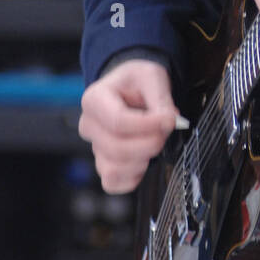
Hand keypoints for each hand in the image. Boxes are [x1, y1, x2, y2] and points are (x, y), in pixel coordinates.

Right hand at [78, 59, 180, 192]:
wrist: (130, 88)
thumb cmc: (137, 81)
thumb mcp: (152, 77)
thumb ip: (161, 99)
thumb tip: (170, 121)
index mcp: (94, 99)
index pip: (118, 121)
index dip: (148, 125)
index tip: (170, 119)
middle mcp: (89, 125)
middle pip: (117, 148)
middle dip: (150, 143)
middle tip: (166, 131)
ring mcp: (94, 147)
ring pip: (114, 169)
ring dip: (143, 161)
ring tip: (154, 142)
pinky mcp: (103, 164)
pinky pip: (113, 183)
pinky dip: (133, 176)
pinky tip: (145, 159)